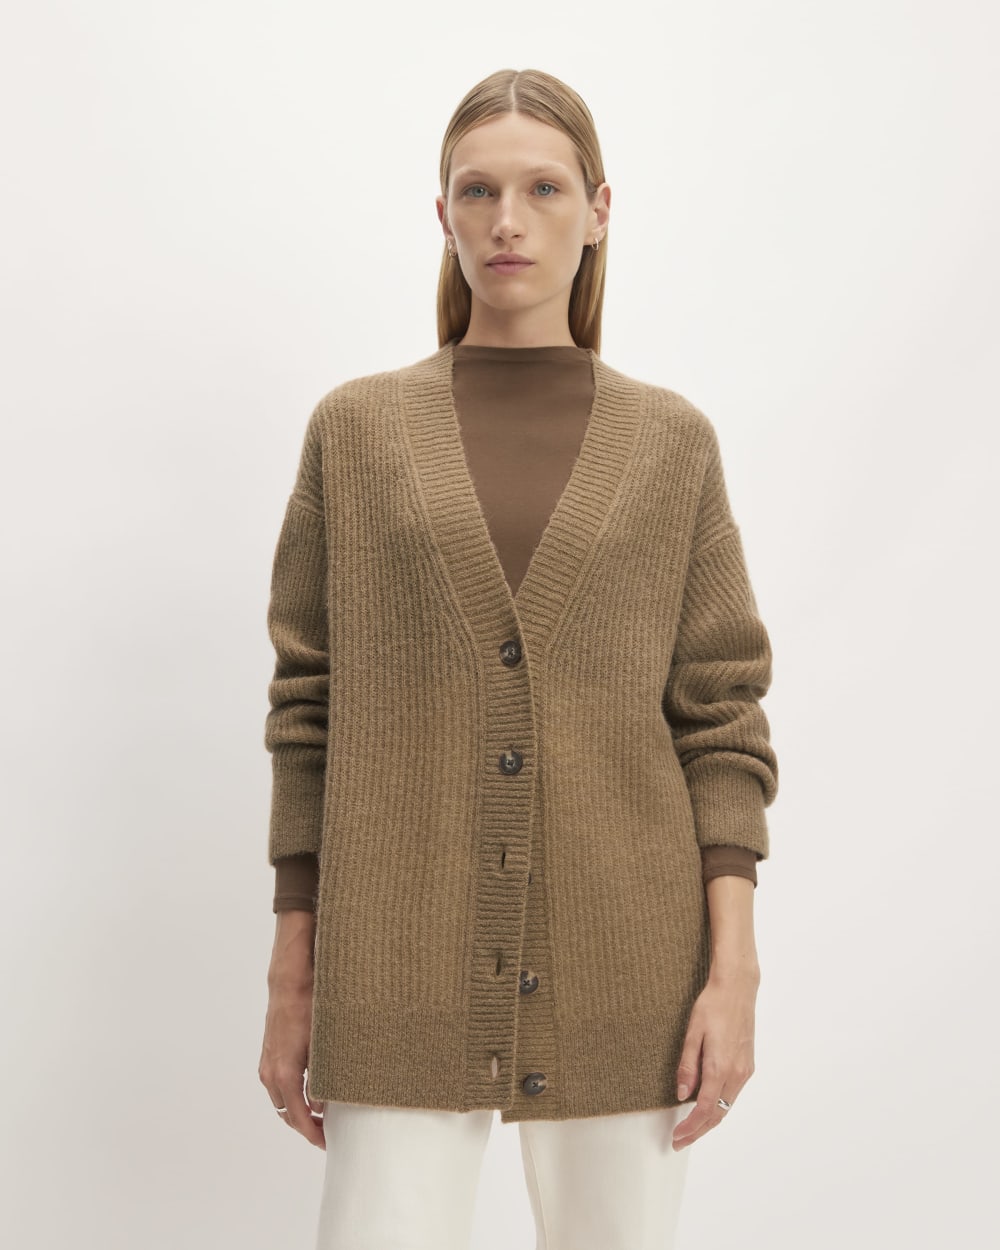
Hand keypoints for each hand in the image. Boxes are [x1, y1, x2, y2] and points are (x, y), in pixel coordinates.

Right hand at [259, 912, 325, 1148]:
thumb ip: (323, 1078)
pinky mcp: (269, 1054)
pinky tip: (310, 1092)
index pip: (298, 1117)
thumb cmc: (310, 1007)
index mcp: (284, 1073)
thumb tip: (323, 1104)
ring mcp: (267, 1063)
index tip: (327, 1142)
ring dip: (298, 1111)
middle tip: (327, 1133)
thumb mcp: (323, 1045)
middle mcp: (271, 1072)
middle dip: (306, 1126)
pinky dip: (292, 1095)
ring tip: (321, 1115)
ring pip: (281, 1100)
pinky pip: (278, 1086)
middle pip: (287, 1114)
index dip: (312, 1133)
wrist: (291, 979)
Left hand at [671, 964, 758, 1150]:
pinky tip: (706, 1105)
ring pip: (726, 1106)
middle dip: (699, 1131)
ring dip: (709, 1121)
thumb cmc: (712, 1006)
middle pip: (718, 1114)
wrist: (737, 989)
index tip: (677, 1137)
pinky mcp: (748, 1065)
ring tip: (690, 1128)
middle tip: (680, 1141)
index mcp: (720, 1067)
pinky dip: (719, 1106)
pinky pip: (732, 1094)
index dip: (690, 1127)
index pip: (704, 1109)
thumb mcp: (693, 1033)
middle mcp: (736, 1074)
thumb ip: (687, 1066)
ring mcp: (745, 1071)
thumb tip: (681, 1094)